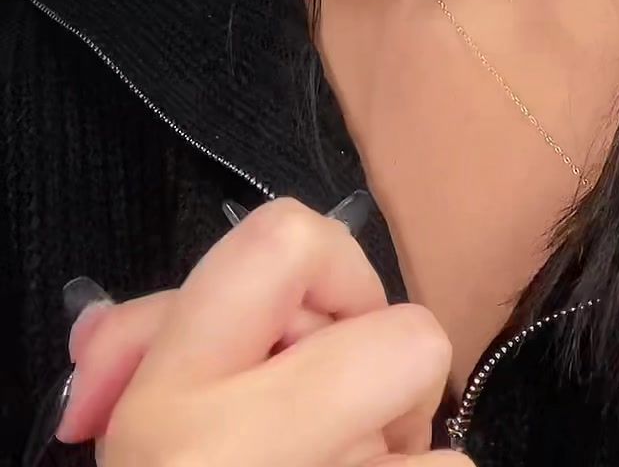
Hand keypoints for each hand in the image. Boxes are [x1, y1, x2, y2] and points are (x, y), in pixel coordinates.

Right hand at [57, 197, 470, 465]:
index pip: (288, 238)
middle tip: (341, 410)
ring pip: (435, 440)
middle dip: (386, 371)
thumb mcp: (136, 421)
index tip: (302, 325)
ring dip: (394, 457)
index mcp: (173, 399)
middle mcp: (243, 454)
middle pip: (410, 339)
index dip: (328, 268)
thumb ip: (148, 343)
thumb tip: (118, 327)